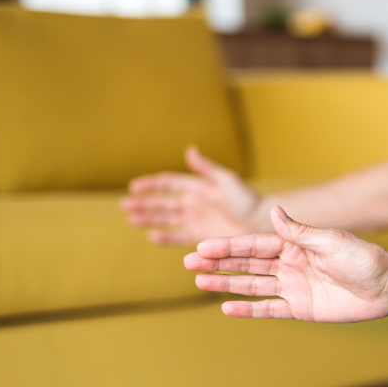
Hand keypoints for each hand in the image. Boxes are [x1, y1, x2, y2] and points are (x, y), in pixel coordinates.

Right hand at [122, 145, 261, 243]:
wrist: (263, 222)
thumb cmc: (248, 199)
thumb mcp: (226, 181)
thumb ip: (206, 168)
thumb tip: (189, 149)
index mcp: (198, 187)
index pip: (169, 183)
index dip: (151, 184)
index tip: (133, 186)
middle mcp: (195, 203)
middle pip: (163, 202)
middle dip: (144, 204)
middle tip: (124, 206)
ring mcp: (197, 220)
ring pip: (167, 219)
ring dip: (149, 219)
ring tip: (132, 220)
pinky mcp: (202, 237)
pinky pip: (179, 236)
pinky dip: (166, 237)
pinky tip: (153, 236)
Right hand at [186, 207, 387, 321]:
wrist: (387, 286)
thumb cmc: (363, 258)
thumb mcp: (331, 241)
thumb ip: (299, 232)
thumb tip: (275, 210)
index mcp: (295, 244)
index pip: (254, 244)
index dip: (228, 247)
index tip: (202, 248)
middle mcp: (290, 264)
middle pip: (247, 264)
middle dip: (218, 263)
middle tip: (188, 264)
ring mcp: (293, 287)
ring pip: (252, 285)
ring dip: (226, 284)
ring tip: (199, 282)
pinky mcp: (301, 309)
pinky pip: (269, 309)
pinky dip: (249, 310)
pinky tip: (226, 308)